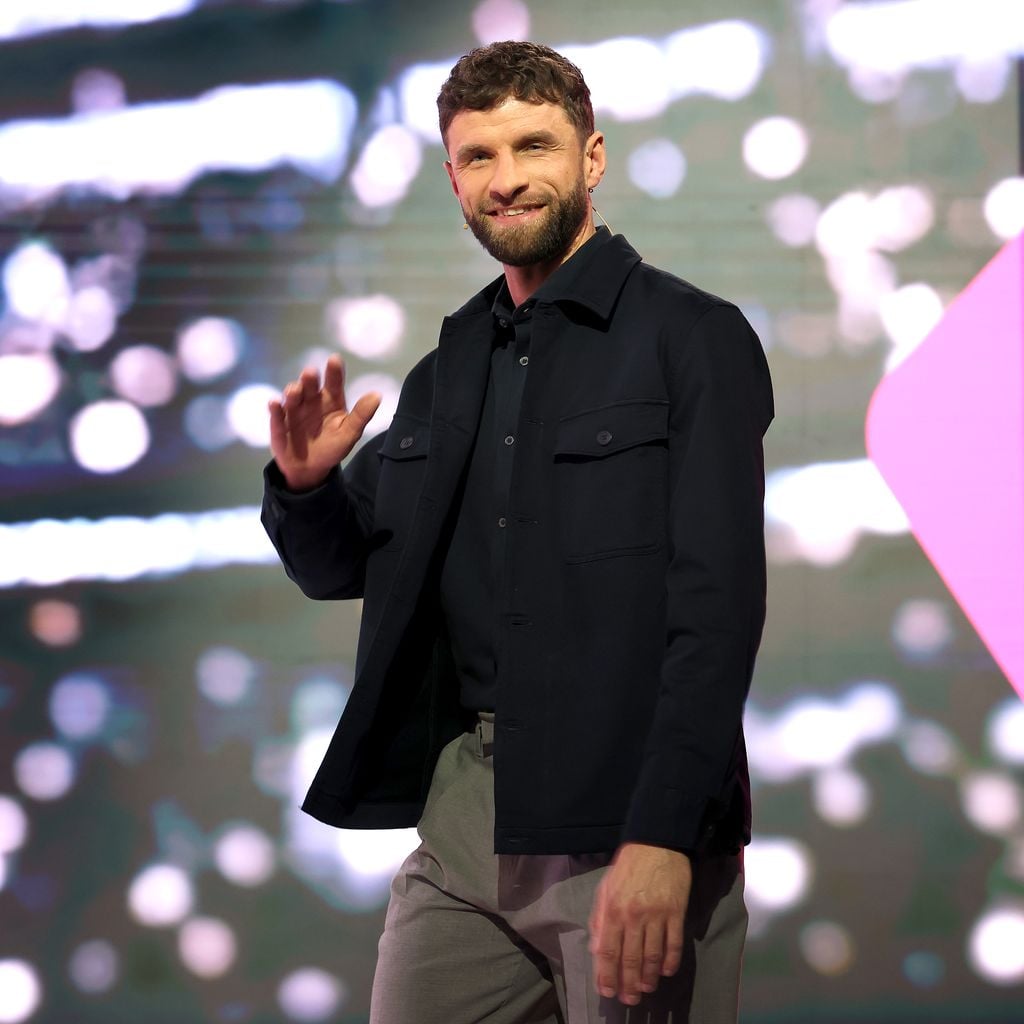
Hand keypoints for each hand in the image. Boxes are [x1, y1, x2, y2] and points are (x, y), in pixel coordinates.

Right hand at [268, 354, 380, 491]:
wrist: (310, 469)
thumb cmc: (331, 447)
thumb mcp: (349, 433)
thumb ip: (361, 415)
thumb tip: (377, 395)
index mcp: (331, 401)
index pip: (333, 382)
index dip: (334, 371)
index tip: (334, 360)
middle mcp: (312, 401)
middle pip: (310, 385)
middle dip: (309, 378)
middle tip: (311, 374)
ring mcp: (294, 410)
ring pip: (292, 395)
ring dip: (292, 391)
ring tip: (295, 391)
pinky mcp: (279, 423)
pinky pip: (276, 413)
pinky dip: (274, 407)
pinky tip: (275, 403)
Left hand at [588, 843, 691, 1005]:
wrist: (657, 842)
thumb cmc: (628, 866)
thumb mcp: (606, 888)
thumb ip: (600, 919)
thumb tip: (598, 949)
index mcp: (613, 909)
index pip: (608, 951)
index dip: (607, 975)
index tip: (608, 992)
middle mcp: (634, 916)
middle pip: (630, 959)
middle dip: (628, 984)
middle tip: (629, 999)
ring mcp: (657, 916)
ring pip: (653, 957)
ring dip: (648, 977)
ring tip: (646, 989)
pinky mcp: (676, 913)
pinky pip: (674, 945)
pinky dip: (670, 962)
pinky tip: (666, 972)